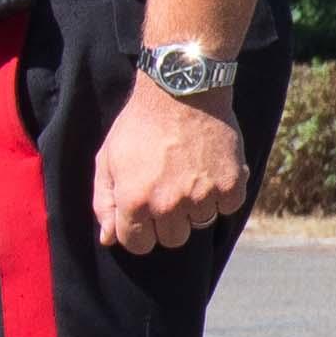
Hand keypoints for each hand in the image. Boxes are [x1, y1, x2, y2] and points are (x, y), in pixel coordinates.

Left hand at [94, 67, 250, 251]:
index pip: (139, 245)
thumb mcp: (108, 160)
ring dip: (197, 205)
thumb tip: (109, 239)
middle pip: (173, 239)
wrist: (181, 92)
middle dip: (170, 221)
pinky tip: (211, 170)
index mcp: (134, 202)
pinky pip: (228, 206)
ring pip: (202, 223)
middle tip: (170, 191)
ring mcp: (202, 196)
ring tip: (191, 175)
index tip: (146, 214)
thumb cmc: (139, 125)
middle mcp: (168, 205)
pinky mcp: (231, 184)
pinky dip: (222, 193)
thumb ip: (104, 202)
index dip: (141, 231)